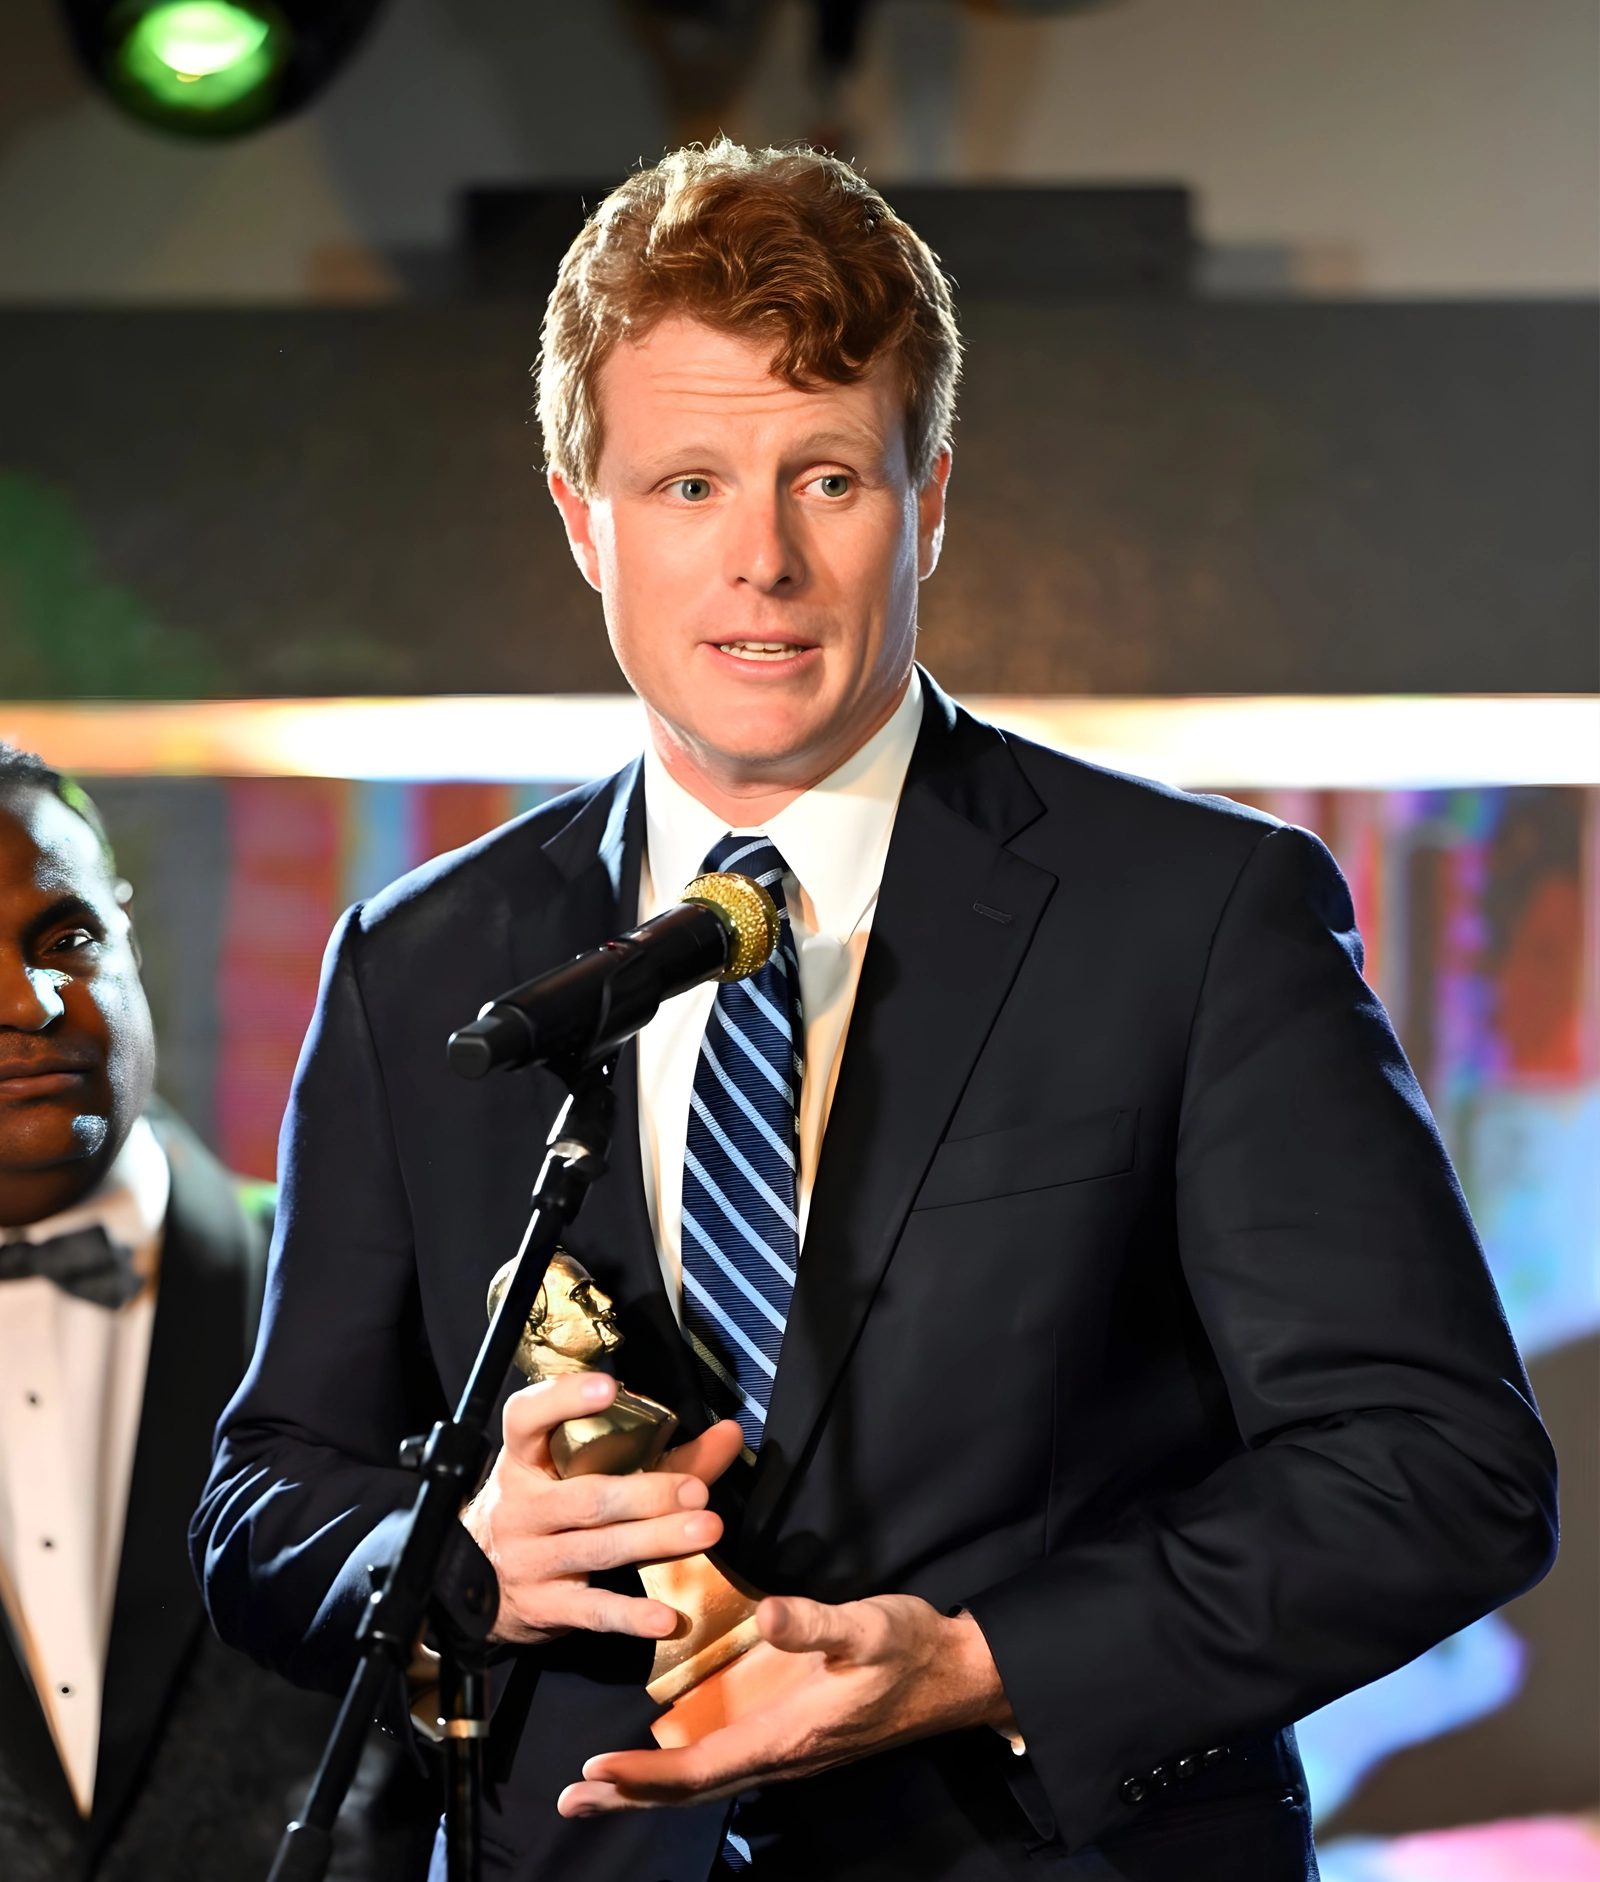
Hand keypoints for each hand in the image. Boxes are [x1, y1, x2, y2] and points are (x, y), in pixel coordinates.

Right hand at [461, 1373, 743, 1645]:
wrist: (483, 1583)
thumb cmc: (544, 1511)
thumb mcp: (576, 1473)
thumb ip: (659, 1454)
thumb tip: (729, 1433)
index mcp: (524, 1459)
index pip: (527, 1418)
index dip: (563, 1399)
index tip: (609, 1387)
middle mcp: (521, 1506)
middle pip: (586, 1497)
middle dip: (646, 1493)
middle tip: (697, 1490)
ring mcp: (530, 1559)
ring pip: (597, 1548)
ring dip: (655, 1539)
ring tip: (704, 1530)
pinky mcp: (543, 1607)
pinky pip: (591, 1610)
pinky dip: (630, 1615)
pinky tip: (667, 1616)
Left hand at [557, 1594, 1014, 1813]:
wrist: (955, 1675)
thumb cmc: (910, 1648)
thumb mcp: (868, 1625)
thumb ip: (815, 1624)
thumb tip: (768, 1614)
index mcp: (788, 1735)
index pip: (701, 1767)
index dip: (646, 1776)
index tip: (594, 1773)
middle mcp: (780, 1754)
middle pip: (691, 1788)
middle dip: (629, 1796)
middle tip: (569, 1800)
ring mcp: (785, 1750)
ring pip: (704, 1779)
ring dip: (649, 1787)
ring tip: (598, 1787)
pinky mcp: (792, 1736)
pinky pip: (723, 1762)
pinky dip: (680, 1769)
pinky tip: (661, 1757)